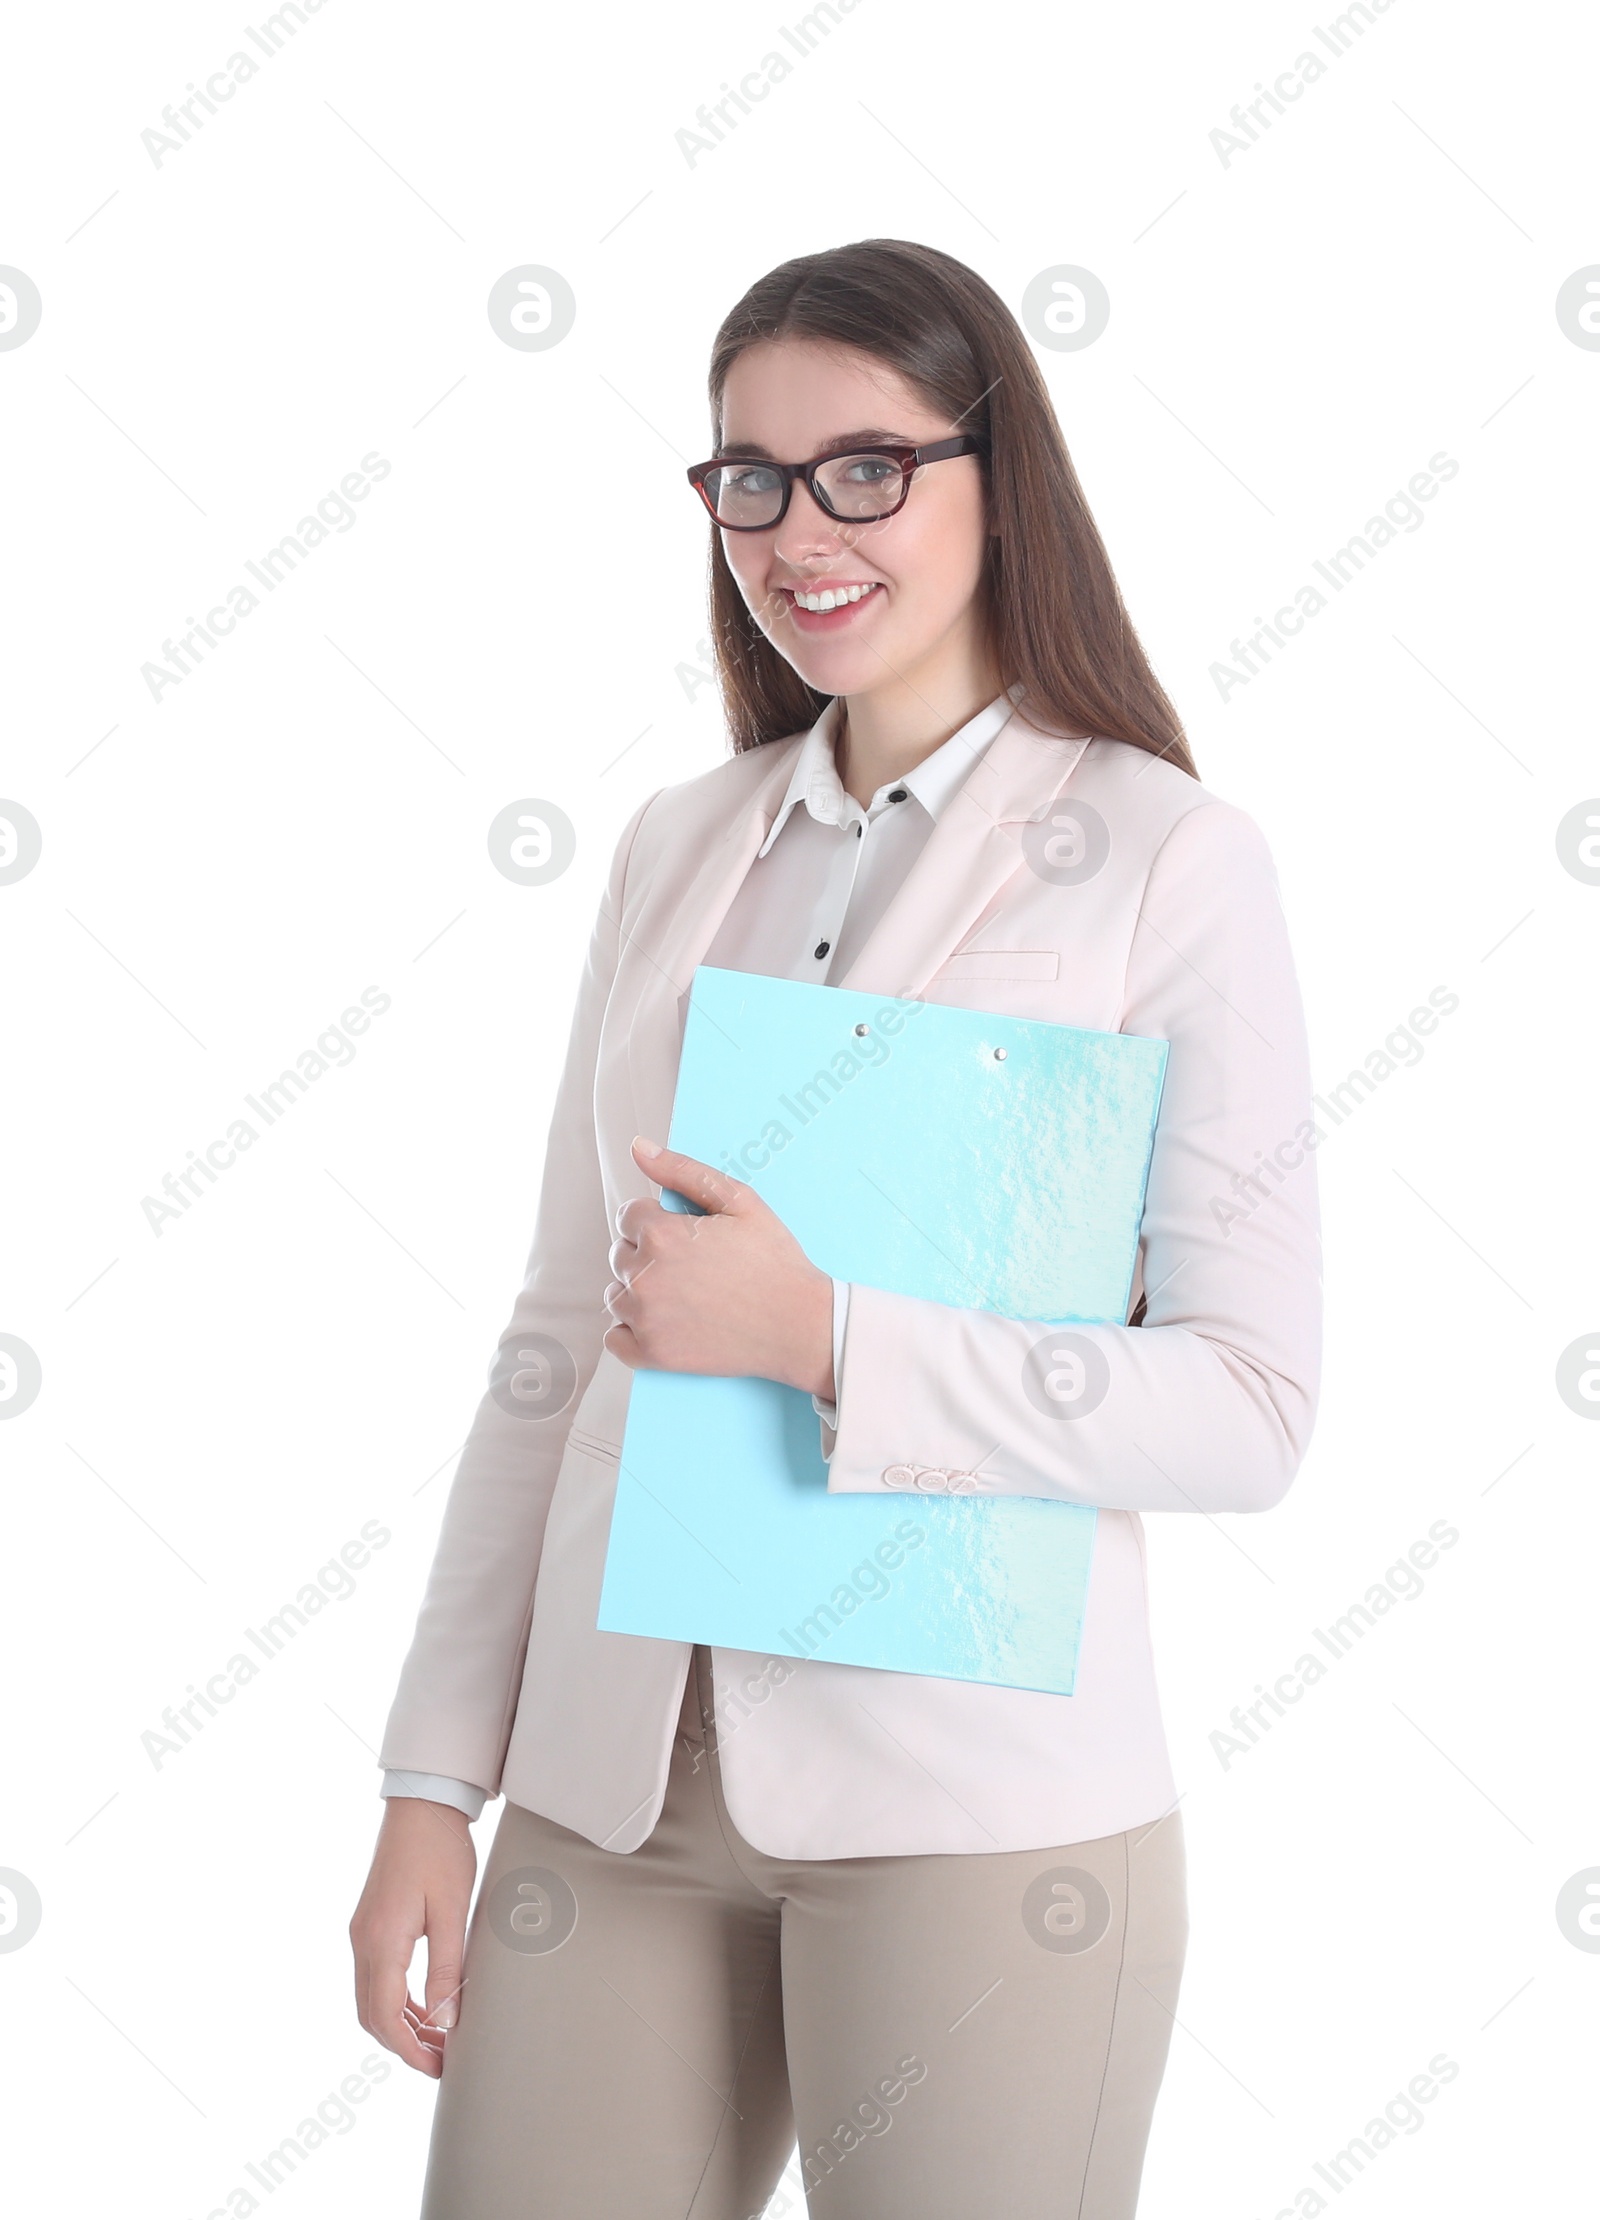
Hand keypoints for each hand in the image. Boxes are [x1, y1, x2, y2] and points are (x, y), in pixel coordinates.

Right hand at [350, 1797, 475, 2077]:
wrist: (422, 1804)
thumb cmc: (441, 1851)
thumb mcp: (451, 1911)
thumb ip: (446, 1968)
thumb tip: (445, 2023)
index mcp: (381, 1941)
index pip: (386, 2017)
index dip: (410, 2050)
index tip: (439, 2069)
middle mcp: (362, 1941)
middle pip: (372, 2016)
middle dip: (404, 2045)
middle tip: (443, 2061)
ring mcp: (362, 1933)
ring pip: (371, 2000)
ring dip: (401, 2025)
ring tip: (440, 2038)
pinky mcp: (370, 1924)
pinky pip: (376, 1978)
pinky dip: (397, 2001)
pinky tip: (427, 2004)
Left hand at [604, 1137, 834, 1397]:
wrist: (800, 1325)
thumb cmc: (775, 1261)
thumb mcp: (739, 1201)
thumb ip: (683, 1171)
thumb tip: (639, 1148)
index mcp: (661, 1234)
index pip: (628, 1216)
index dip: (656, 1221)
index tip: (685, 1235)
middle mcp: (645, 1276)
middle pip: (619, 1254)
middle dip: (646, 1253)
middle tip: (690, 1265)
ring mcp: (646, 1318)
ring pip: (616, 1295)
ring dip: (637, 1291)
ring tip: (681, 1294)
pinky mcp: (653, 1354)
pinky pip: (614, 1338)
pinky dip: (630, 1330)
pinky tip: (663, 1321)